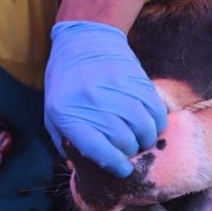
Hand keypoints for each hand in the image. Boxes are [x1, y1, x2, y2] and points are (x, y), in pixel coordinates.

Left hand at [44, 21, 167, 176]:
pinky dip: (158, 122)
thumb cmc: (66, 84)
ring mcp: (116, 88)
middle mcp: (92, 101)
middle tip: (131, 152)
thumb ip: (66, 143)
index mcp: (67, 113)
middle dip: (131, 152)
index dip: (114, 164)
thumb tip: (85, 171)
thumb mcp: (53, 113)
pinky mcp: (135, 78)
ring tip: (143, 140)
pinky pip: (155, 109)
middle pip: (124, 140)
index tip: (123, 170)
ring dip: (147, 139)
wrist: (84, 39)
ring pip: (144, 127)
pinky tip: (152, 124)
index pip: (97, 148)